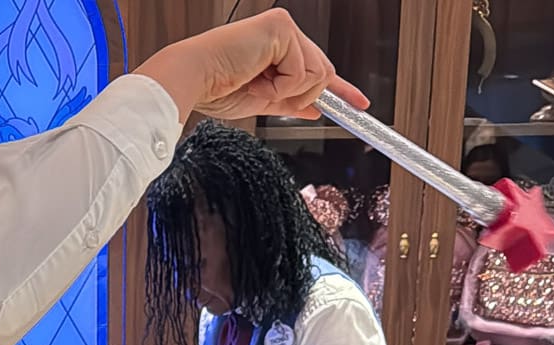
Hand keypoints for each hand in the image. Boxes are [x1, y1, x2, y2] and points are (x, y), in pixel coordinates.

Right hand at [137, 8, 368, 124]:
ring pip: (316, 74)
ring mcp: (284, 27)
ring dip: (287, 92)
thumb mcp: (262, 102)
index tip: (360, 103)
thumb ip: (291, 103)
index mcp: (278, 45)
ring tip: (257, 85)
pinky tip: (257, 78)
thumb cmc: (215, 87)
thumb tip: (315, 109)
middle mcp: (283, 31)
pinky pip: (302, 71)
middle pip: (322, 73)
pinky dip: (280, 86)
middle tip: (265, 94)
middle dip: (299, 95)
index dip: (341, 88)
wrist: (194, 81)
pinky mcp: (281, 28)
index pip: (318, 67)